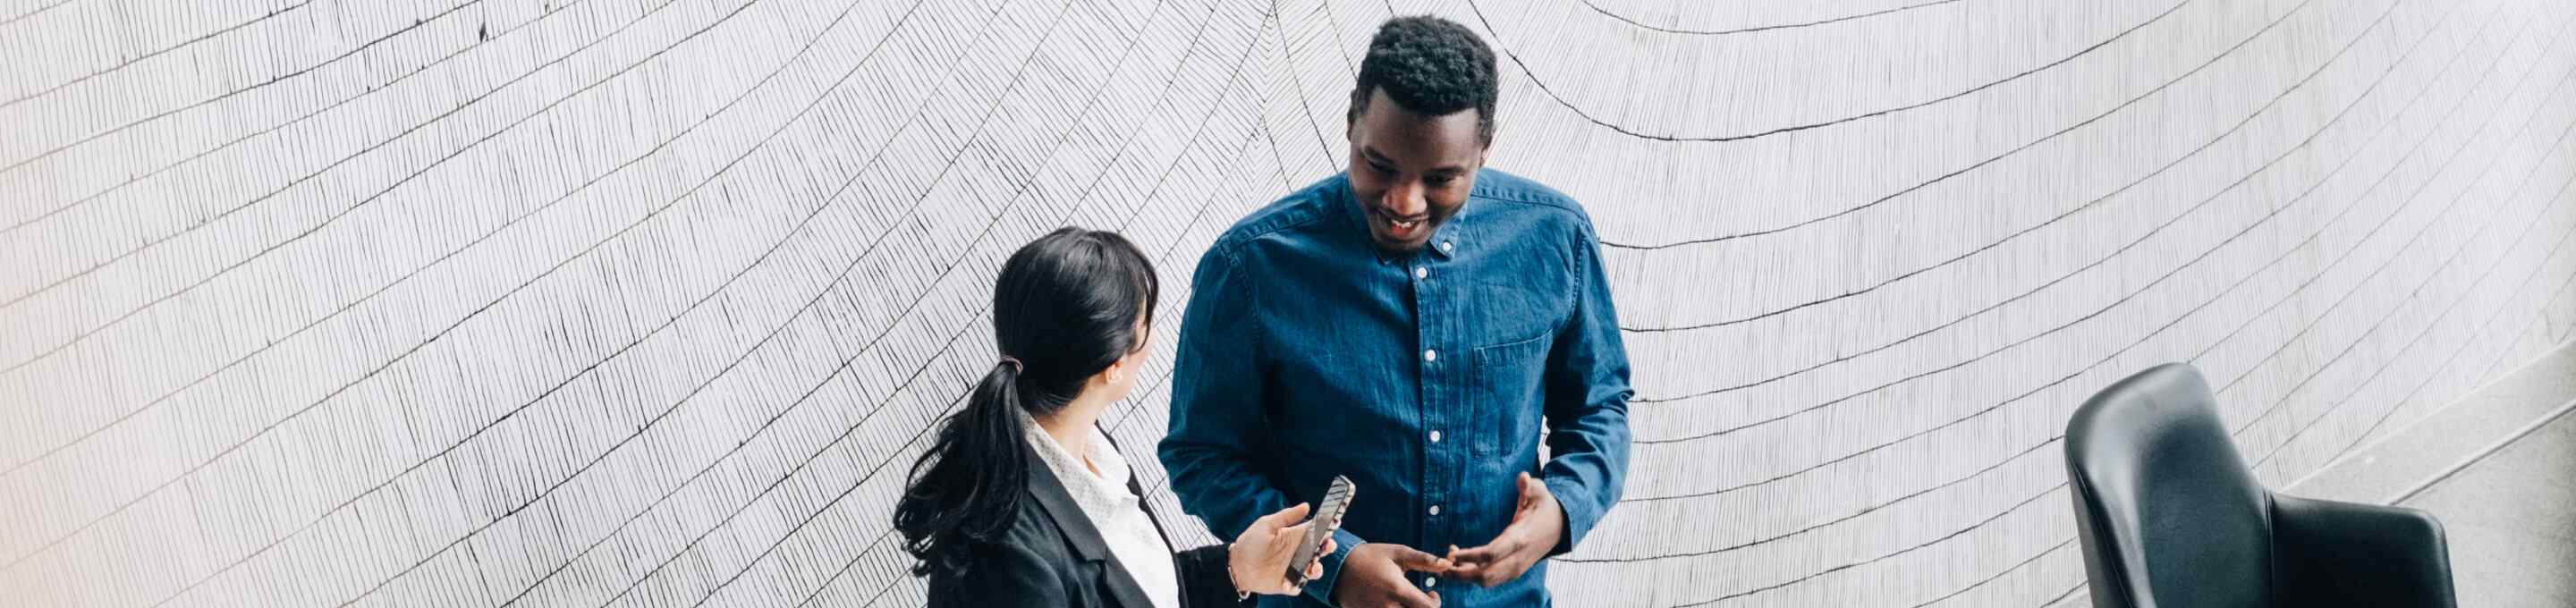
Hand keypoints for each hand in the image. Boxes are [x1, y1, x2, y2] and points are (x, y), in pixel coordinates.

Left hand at [1228, 503, 1334, 595]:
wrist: (1236, 565)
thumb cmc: (1251, 542)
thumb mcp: (1266, 524)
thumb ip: (1286, 516)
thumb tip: (1307, 505)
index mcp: (1295, 536)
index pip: (1316, 531)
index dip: (1327, 527)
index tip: (1335, 523)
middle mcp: (1298, 553)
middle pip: (1321, 550)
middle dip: (1328, 547)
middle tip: (1327, 545)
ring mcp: (1294, 569)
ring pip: (1314, 570)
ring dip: (1317, 569)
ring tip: (1312, 567)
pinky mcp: (1288, 583)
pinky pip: (1297, 586)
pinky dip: (1297, 585)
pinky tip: (1289, 582)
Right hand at [1330, 543, 1448, 607]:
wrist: (1338, 567)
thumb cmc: (1371, 557)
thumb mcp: (1398, 553)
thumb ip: (1424, 560)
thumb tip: (1448, 564)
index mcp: (1397, 589)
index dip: (1436, 603)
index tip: (1431, 593)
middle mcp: (1387, 607)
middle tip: (1421, 600)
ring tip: (1407, 602)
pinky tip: (1394, 605)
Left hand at [1443, 472, 1563, 586]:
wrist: (1560, 527)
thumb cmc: (1544, 507)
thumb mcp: (1539, 491)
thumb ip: (1529, 485)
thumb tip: (1523, 476)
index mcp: (1520, 539)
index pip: (1492, 554)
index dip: (1470, 556)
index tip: (1451, 552)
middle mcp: (1517, 559)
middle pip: (1485, 576)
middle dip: (1461, 574)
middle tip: (1441, 564)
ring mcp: (1515, 569)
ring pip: (1486, 582)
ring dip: (1464, 576)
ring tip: (1447, 562)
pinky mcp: (1512, 572)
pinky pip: (1490, 580)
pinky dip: (1472, 576)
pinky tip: (1460, 563)